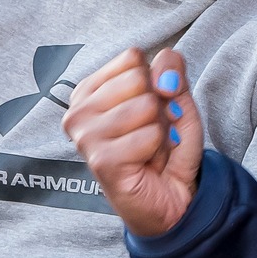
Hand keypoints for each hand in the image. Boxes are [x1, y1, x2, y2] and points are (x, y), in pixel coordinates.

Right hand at [66, 48, 202, 237]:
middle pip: (139, 79)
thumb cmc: (167, 148)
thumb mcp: (177, 100)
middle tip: (151, 134)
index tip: (150, 112)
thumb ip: (171, 71)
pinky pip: (149, 136)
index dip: (156, 83)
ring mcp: (85, 136)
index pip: (132, 58)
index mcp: (90, 91)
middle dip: (159, 108)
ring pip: (146, 107)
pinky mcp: (100, 161)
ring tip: (149, 150)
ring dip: (161, 132)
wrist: (172, 199)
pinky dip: (160, 151)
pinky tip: (147, 165)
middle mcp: (79, 111)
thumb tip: (163, 68)